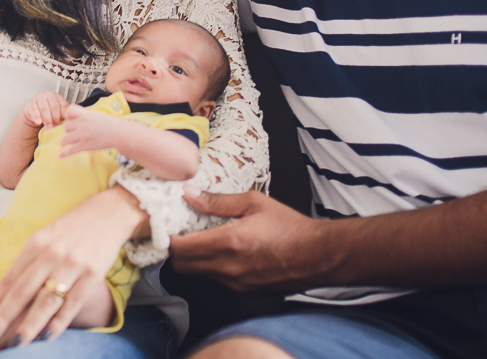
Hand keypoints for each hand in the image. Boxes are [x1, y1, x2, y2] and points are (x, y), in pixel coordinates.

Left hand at [0, 187, 146, 346]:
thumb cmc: (71, 229)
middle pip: (22, 291)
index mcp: (34, 244)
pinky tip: (47, 336)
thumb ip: (28, 262)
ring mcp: (72, 265)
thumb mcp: (45, 237)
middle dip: (3, 317)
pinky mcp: (92, 275)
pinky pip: (72, 303)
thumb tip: (7, 294)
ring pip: (46, 301)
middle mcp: (51, 254)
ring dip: (29, 325)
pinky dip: (59, 322)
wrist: (108, 213)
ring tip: (15, 344)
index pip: (9, 278)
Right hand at [21, 92, 67, 129]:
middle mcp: (49, 95)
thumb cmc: (49, 113)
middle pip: (54, 107)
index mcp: (57, 97)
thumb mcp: (57, 113)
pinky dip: (36, 117)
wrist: (34, 113)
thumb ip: (64, 115)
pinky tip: (38, 122)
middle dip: (55, 119)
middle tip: (56, 128)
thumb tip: (71, 123)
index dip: (65, 115)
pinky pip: (34, 110)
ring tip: (49, 128)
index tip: (66, 124)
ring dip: (47, 120)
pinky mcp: (31, 103)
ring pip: (44, 108)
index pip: (63, 105)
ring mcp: (39, 98)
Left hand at [57, 104, 118, 157]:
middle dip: (68, 130)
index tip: (70, 119)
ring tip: (63, 143)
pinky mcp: (84, 146)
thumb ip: (83, 116)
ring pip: (66, 138)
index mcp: (84, 115)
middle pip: (66, 126)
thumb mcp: (95, 115)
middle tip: (72, 133)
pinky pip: (70, 150)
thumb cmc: (107, 124)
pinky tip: (58, 156)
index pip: (69, 111)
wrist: (118, 133)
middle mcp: (82, 124)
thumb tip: (72, 118)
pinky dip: (64, 154)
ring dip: (64, 141)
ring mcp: (82, 135)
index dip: (68, 115)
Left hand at [168, 187, 330, 291]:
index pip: (180, 248)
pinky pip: (216, 279)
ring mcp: (235, 283)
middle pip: (182, 266)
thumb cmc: (289, 226)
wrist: (319, 256)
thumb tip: (189, 194)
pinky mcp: (244, 291)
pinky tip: (221, 251)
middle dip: (176, 250)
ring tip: (201, 239)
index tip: (167, 225)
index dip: (168, 237)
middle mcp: (228, 268)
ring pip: (198, 274)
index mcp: (228, 242)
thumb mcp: (253, 202)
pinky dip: (211, 266)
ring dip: (193, 259)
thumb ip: (217, 200)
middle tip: (180, 232)